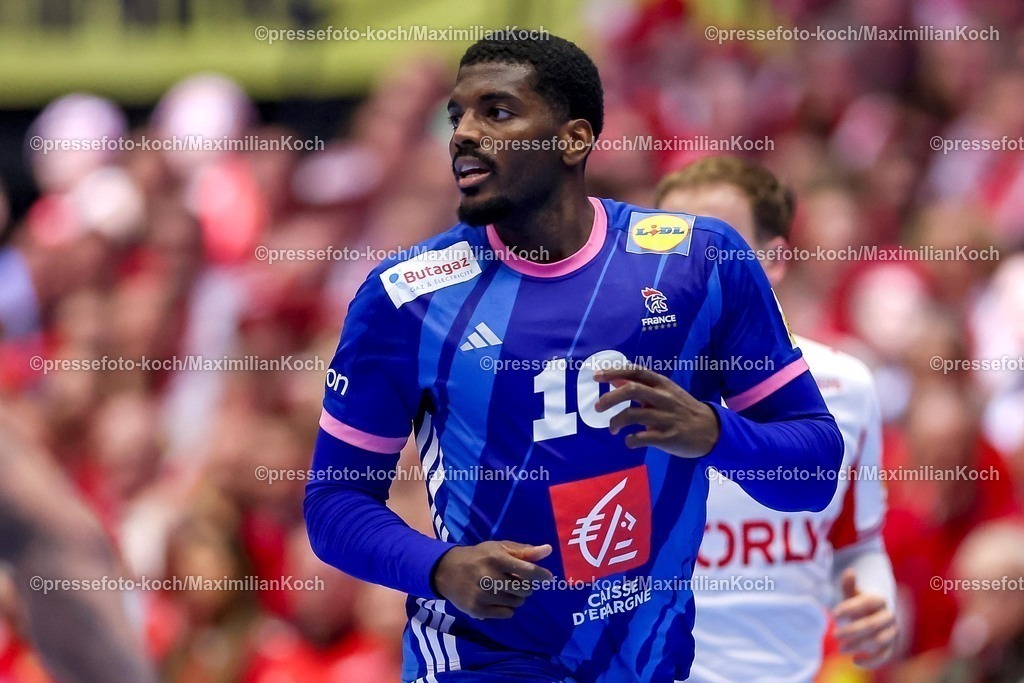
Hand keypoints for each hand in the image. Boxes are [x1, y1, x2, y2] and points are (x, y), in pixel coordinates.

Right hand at [431, 541, 552, 619]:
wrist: (447, 570)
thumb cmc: (479, 556)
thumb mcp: (500, 548)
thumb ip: (524, 551)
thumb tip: (548, 550)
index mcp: (496, 558)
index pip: (527, 571)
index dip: (541, 575)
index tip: (548, 577)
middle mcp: (489, 577)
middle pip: (524, 590)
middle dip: (525, 586)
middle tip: (516, 581)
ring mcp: (482, 596)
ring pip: (517, 603)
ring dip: (516, 597)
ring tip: (505, 589)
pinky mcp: (477, 610)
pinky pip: (506, 614)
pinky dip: (507, 608)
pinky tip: (497, 599)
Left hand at [593, 366, 719, 457]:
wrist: (712, 430)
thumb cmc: (683, 409)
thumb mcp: (665, 392)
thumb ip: (641, 386)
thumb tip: (614, 378)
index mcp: (663, 384)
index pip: (636, 371)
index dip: (614, 372)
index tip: (596, 377)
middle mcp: (664, 398)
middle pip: (631, 390)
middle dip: (609, 398)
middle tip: (597, 408)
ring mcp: (666, 417)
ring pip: (632, 415)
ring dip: (616, 422)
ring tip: (612, 428)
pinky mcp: (668, 437)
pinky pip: (641, 437)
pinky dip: (630, 440)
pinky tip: (629, 441)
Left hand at [833, 569, 897, 666]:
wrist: (873, 614)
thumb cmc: (857, 603)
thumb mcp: (851, 593)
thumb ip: (848, 584)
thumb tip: (850, 572)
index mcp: (879, 600)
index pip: (866, 603)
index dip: (850, 608)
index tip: (833, 613)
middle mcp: (888, 616)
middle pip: (872, 624)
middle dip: (852, 630)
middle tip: (834, 635)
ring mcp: (891, 632)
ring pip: (878, 641)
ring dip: (859, 646)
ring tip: (841, 649)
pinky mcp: (890, 647)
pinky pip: (884, 656)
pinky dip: (871, 661)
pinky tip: (855, 661)